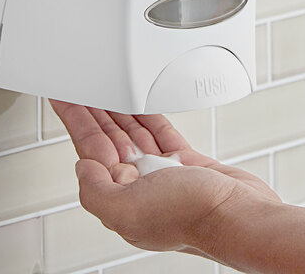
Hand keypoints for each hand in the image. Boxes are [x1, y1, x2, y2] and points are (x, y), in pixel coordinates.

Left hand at [50, 101, 281, 253]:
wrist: (239, 217)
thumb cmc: (191, 218)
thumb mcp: (127, 210)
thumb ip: (96, 190)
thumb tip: (83, 166)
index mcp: (120, 195)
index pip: (89, 148)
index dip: (76, 120)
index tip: (65, 98)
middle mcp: (139, 184)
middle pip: (109, 136)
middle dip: (94, 110)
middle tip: (83, 86)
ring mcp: (163, 172)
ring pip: (134, 132)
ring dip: (119, 109)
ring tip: (107, 89)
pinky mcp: (186, 163)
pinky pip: (161, 132)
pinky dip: (150, 116)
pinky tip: (141, 104)